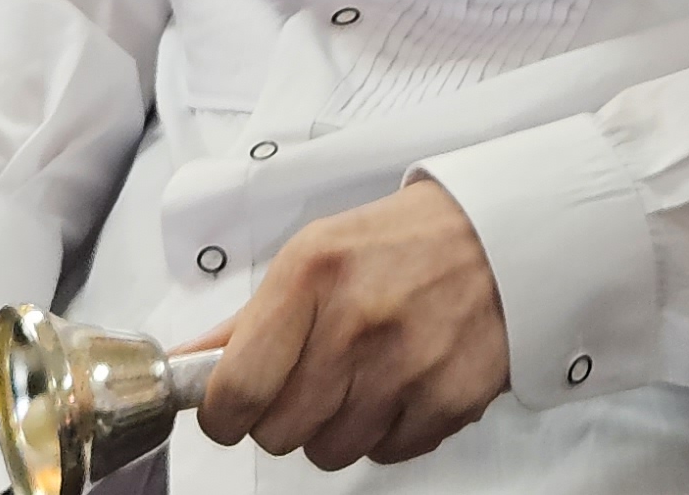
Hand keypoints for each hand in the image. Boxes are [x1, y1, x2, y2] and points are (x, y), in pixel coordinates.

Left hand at [191, 179, 508, 470]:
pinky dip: (387, 430)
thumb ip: (248, 319)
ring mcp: (407, 366)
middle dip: (282, 416)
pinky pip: (386, 453)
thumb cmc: (400, 244)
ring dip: (335, 426)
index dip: (223, 415)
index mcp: (311, 275)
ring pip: (330, 452)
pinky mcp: (450, 400)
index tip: (229, 410)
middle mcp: (357, 322)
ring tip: (362, 375)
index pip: (237, 388)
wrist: (500, 236)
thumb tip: (188, 362)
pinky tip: (401, 383)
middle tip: (308, 380)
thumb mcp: (314, 254)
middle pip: (279, 431)